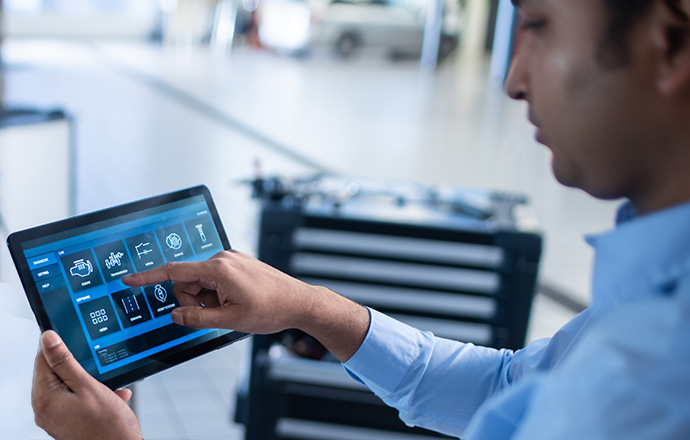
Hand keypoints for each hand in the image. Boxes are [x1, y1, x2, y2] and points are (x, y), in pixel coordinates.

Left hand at [32, 331, 141, 439]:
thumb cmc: (107, 425)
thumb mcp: (87, 385)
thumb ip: (65, 361)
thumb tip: (48, 339)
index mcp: (44, 397)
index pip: (43, 358)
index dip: (61, 345)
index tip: (78, 340)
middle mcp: (45, 409)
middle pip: (56, 371)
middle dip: (80, 366)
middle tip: (98, 367)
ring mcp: (56, 416)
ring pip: (69, 384)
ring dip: (89, 380)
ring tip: (107, 385)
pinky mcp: (67, 421)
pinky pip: (75, 398)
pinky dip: (92, 393)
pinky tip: (109, 395)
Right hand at [123, 250, 369, 361]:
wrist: (299, 301)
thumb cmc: (270, 309)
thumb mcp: (230, 321)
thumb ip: (197, 318)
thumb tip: (175, 315)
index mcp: (218, 269)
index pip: (174, 272)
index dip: (149, 277)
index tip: (129, 279)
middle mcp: (223, 258)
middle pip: (187, 280)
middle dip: (192, 300)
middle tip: (216, 314)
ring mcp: (231, 260)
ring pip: (200, 282)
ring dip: (206, 299)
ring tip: (230, 308)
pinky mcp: (237, 264)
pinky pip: (214, 279)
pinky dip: (216, 294)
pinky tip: (234, 302)